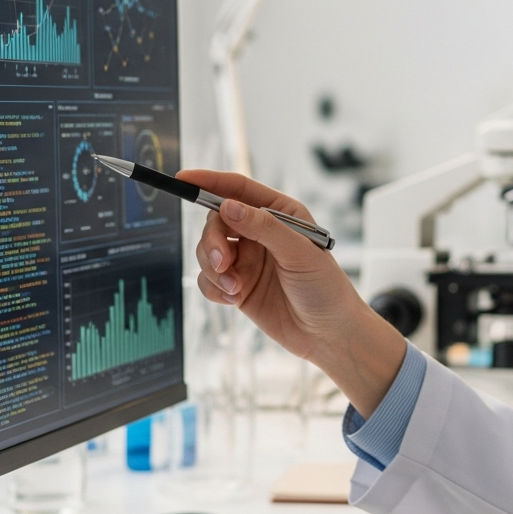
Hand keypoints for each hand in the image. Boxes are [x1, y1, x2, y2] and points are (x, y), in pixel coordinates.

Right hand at [181, 169, 405, 414]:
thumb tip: (228, 207)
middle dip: (212, 241)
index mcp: (280, 213)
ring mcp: (247, 259)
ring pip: (208, 251)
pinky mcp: (237, 285)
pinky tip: (234, 299)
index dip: (209, 181)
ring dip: (213, 268)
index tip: (183, 178)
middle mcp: (261, 232)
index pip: (238, 189)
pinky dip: (214, 289)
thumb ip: (264, 227)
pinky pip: (208, 279)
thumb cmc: (325, 288)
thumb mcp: (299, 253)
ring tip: (234, 288)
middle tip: (223, 262)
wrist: (328, 335)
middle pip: (216, 221)